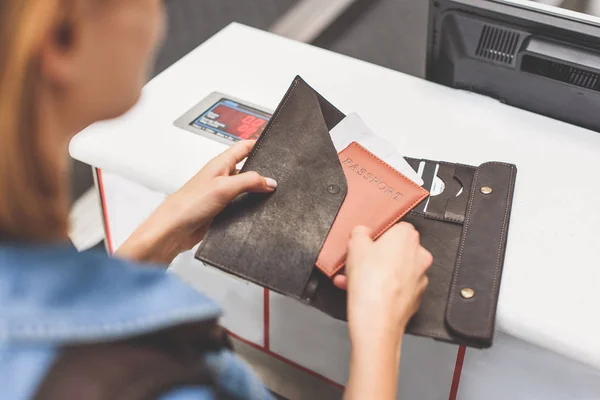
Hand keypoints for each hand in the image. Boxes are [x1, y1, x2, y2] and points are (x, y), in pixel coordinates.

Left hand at [117, 140, 275, 263]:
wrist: (175, 230)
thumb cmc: (188, 204)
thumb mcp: (224, 187)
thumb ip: (249, 181)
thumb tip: (270, 181)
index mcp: (220, 164)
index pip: (242, 147)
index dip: (257, 143)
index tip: (272, 144)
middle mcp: (221, 177)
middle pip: (247, 168)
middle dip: (262, 170)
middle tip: (277, 174)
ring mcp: (222, 194)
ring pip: (246, 188)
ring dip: (256, 191)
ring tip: (269, 193)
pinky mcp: (222, 210)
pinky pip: (241, 204)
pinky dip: (250, 206)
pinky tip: (256, 209)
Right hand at [341, 223, 431, 344]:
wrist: (377, 320)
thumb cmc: (371, 283)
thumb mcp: (354, 245)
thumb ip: (359, 233)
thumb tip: (362, 232)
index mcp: (407, 236)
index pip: (395, 227)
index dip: (377, 235)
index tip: (364, 243)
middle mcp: (419, 255)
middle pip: (394, 250)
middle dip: (373, 256)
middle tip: (356, 262)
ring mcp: (419, 278)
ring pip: (393, 270)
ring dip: (374, 273)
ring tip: (351, 280)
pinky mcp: (414, 297)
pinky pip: (396, 287)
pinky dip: (381, 288)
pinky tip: (362, 293)